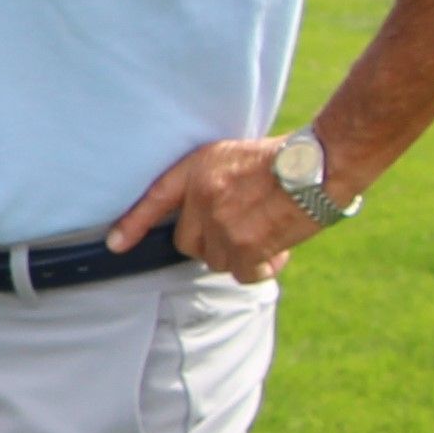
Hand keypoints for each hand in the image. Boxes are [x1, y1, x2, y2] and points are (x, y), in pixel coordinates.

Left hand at [105, 138, 310, 286]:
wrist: (317, 165)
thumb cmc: (282, 160)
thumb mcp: (232, 158)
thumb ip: (210, 187)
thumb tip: (205, 222)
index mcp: (196, 171)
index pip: (155, 199)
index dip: (133, 224)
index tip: (116, 245)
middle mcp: (202, 199)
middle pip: (189, 244)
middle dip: (212, 243)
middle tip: (242, 228)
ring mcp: (222, 225)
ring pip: (217, 260)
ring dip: (240, 255)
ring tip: (265, 231)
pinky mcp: (247, 247)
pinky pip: (244, 274)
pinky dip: (262, 268)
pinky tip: (278, 249)